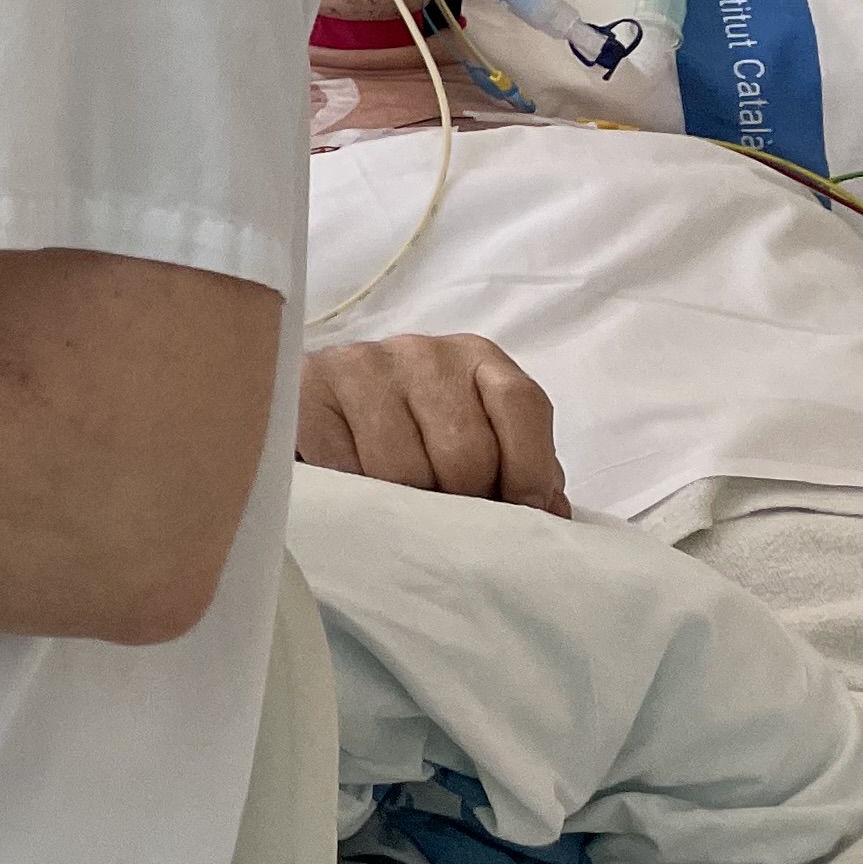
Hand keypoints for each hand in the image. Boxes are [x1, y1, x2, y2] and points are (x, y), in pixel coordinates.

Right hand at [299, 334, 568, 512]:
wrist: (327, 413)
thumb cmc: (420, 437)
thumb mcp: (482, 446)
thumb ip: (526, 474)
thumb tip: (553, 513)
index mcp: (477, 359)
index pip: (521, 404)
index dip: (529, 467)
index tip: (521, 511)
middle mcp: (421, 351)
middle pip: (465, 450)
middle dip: (462, 498)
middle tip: (447, 513)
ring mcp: (361, 364)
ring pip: (403, 468)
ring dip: (406, 504)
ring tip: (402, 504)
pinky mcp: (309, 388)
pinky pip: (345, 466)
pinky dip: (357, 495)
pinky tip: (359, 490)